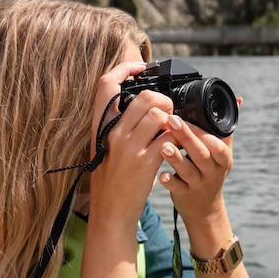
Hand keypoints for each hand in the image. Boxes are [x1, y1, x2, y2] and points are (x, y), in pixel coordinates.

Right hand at [88, 61, 176, 225]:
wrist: (110, 210)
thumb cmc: (111, 176)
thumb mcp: (106, 145)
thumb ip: (119, 123)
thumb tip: (140, 102)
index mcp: (101, 125)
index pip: (106, 85)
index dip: (125, 69)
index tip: (141, 66)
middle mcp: (113, 132)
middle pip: (143, 97)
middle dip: (163, 99)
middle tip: (168, 109)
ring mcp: (128, 147)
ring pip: (158, 115)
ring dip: (172, 118)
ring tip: (173, 127)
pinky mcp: (145, 162)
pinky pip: (168, 138)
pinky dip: (177, 138)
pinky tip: (177, 143)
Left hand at [158, 98, 242, 222]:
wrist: (205, 208)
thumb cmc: (211, 171)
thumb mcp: (223, 152)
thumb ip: (225, 128)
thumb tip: (238, 100)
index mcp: (223, 159)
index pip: (217, 144)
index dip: (202, 132)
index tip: (185, 117)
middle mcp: (213, 172)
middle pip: (202, 154)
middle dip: (187, 137)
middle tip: (171, 121)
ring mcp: (199, 184)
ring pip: (188, 171)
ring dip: (176, 158)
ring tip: (163, 145)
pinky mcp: (185, 195)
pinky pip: (178, 188)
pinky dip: (170, 181)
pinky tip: (161, 174)